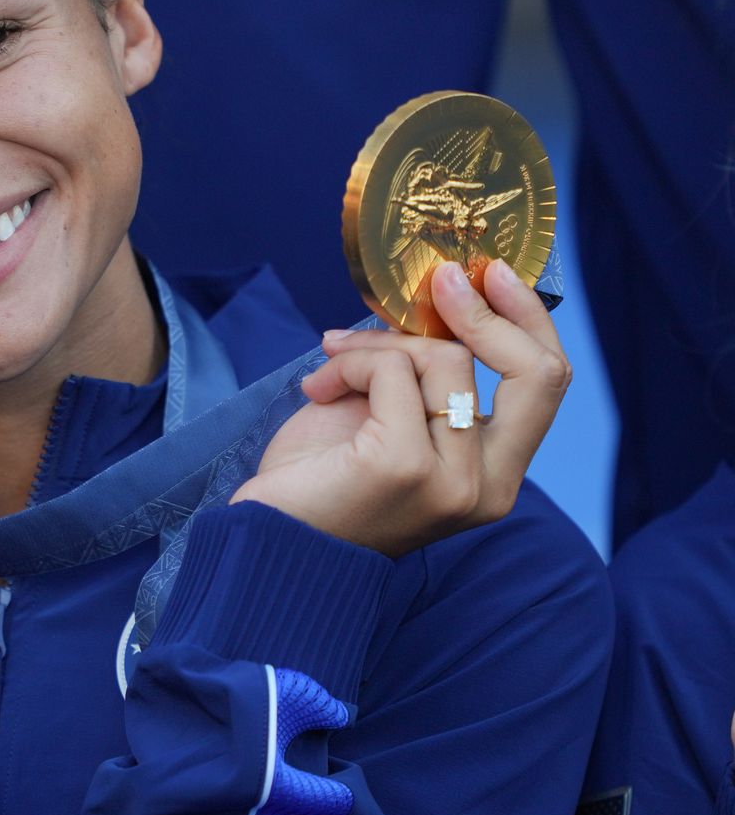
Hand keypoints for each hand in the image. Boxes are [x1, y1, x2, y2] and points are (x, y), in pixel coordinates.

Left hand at [233, 259, 571, 556]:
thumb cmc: (323, 484)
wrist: (268, 541)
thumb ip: (426, 378)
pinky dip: (351, 364)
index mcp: (495, 477)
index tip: (489, 272)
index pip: (545, 385)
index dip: (527, 320)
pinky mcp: (406, 466)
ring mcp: (453, 481)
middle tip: (441, 279)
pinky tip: (317, 387)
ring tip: (330, 369)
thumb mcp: (391, 421)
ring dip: (377, 347)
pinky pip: (392, 372)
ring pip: (445, 360)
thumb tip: (436, 299)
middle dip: (489, 312)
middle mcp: (489, 487)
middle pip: (536, 373)